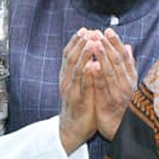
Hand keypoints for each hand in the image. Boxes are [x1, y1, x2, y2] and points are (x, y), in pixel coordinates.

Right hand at [59, 29, 97, 153]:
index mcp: (68, 76)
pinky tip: (92, 66)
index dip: (77, 41)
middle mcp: (67, 81)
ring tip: (90, 43)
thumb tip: (90, 53)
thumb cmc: (80, 105)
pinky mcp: (78, 101)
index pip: (70, 54)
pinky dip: (87, 75)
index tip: (85, 29)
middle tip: (88, 31)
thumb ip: (84, 70)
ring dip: (83, 55)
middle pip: (71, 58)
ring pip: (76, 70)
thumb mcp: (81, 85)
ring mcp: (71, 91)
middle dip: (80, 43)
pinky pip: (82, 86)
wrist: (72, 129)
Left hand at [93, 28, 135, 139]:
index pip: (123, 57)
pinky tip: (92, 65)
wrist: (121, 129)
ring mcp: (118, 94)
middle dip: (107, 45)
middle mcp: (126, 84)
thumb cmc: (123, 104)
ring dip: (102, 56)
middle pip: (117, 61)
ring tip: (95, 43)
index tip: (108, 30)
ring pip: (110, 71)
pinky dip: (98, 75)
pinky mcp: (109, 103)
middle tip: (99, 32)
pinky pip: (103, 87)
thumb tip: (128, 46)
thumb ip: (128, 65)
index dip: (116, 43)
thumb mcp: (127, 83)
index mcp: (130, 78)